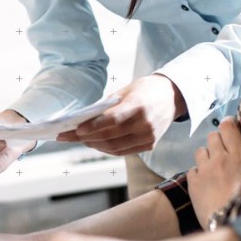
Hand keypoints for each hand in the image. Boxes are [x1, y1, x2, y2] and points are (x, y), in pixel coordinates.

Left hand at [56, 74, 180, 154]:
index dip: (93, 126)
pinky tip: (95, 143)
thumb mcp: (126, 91)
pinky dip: (107, 149)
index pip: (112, 120)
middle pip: (110, 136)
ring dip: (94, 145)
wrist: (173, 96)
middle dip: (86, 138)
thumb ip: (107, 106)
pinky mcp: (150, 145)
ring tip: (79, 140)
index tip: (76, 129)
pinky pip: (123, 151)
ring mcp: (149, 136)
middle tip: (68, 136)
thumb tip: (83, 120)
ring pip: (115, 147)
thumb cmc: (145, 90)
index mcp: (139, 105)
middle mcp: (146, 123)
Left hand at [188, 117, 240, 227]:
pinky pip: (192, 169)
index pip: (228, 127)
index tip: (229, 129)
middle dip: (216, 143)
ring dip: (206, 157)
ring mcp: (205, 170)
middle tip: (222, 155)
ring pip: (200, 151)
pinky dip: (198, 174)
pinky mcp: (193, 182)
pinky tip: (205, 184)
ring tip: (213, 171)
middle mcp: (220, 159)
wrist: (232, 224)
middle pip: (212, 136)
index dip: (227, 126)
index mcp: (240, 157)